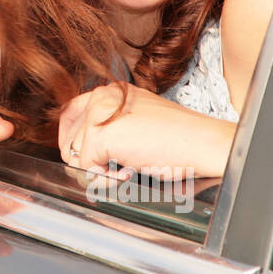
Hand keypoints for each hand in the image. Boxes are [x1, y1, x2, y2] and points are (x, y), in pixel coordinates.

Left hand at [58, 82, 235, 180]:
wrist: (203, 143)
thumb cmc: (180, 138)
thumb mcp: (138, 123)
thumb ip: (112, 128)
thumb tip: (82, 152)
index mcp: (112, 92)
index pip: (71, 111)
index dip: (70, 138)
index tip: (79, 157)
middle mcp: (102, 96)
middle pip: (69, 136)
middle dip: (81, 160)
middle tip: (105, 171)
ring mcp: (99, 114)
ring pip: (77, 156)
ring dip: (99, 172)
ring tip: (127, 170)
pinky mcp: (100, 135)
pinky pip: (87, 170)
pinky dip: (106, 181)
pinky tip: (129, 174)